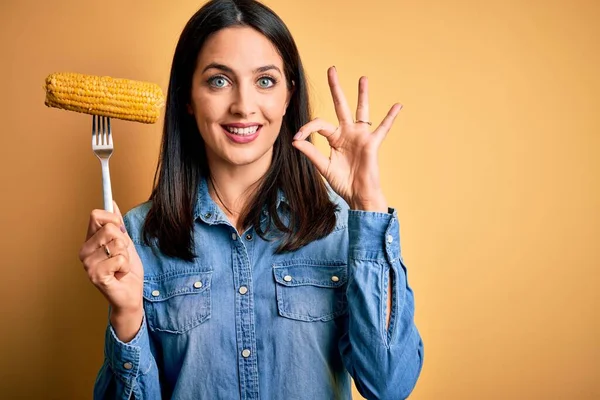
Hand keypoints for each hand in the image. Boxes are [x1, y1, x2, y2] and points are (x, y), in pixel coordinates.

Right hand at [78, 202, 143, 315]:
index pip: (96, 215)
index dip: (113, 219)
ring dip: (126, 257)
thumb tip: (112, 203)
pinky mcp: (95, 275)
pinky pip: (119, 259)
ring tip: (120, 267)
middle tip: (121, 256)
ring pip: (117, 244)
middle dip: (124, 242)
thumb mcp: (125, 243)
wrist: (130, 295)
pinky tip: (119, 275)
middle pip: (110, 228)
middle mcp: (84, 251)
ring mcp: (88, 264)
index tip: (120, 230)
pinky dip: (126, 266)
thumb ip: (117, 225)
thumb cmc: (127, 271)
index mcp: (89, 241)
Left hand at [292, 66, 401, 211]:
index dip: (307, 129)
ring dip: (362, 94)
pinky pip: (383, 128)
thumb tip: (295, 141)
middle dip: (336, 88)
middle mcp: (348, 133)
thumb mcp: (323, 167)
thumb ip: (311, 152)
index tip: (297, 138)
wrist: (358, 195)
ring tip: (362, 78)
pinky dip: (390, 117)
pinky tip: (398, 106)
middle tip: (331, 69)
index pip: (319, 124)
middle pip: (341, 105)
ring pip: (362, 110)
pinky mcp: (372, 143)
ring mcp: (360, 136)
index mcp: (335, 138)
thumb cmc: (343, 182)